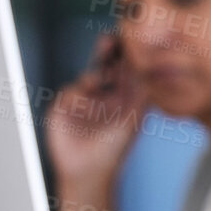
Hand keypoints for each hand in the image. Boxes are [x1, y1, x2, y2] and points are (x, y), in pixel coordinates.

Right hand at [44, 33, 147, 190]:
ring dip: (93, 76)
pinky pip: (69, 93)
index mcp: (120, 91)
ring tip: (100, 80)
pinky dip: (77, 96)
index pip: (123, 65)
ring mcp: (81, 98)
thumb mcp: (133, 117)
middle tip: (108, 41)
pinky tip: (83, 104)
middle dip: (106, 50)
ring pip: (86, 77)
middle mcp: (100, 91)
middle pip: (102, 63)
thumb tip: (149, 67)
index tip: (130, 38)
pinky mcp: (62, 107)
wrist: (90, 172)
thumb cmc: (115, 147)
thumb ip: (140, 92)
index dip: (126, 52)